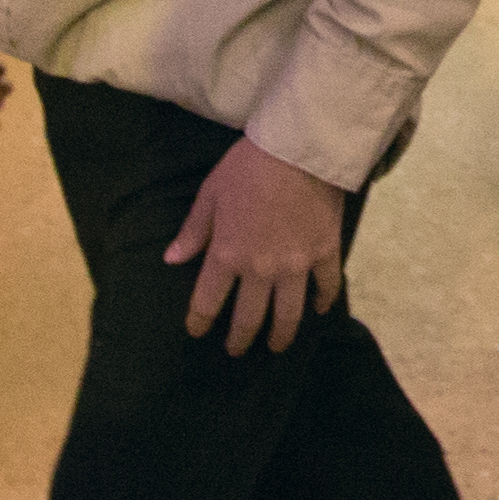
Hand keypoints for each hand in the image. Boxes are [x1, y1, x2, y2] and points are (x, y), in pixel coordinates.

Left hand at [168, 137, 349, 354]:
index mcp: (227, 255)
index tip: (196, 331)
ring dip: (280, 335)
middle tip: (236, 350)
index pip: (208, 301)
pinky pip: (326, 286)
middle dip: (239, 338)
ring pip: (288, 313)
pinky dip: (323, 301)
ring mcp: (297, 266)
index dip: (199, 321)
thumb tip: (172, 260)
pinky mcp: (325, 253)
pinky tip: (319, 310)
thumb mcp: (210, 195)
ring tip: (276, 346)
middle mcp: (261, 270)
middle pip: (248, 317)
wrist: (299, 149)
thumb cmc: (248, 168)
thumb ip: (194, 232)